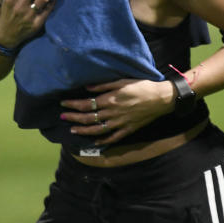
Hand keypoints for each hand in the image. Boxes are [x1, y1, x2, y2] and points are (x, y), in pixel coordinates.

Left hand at [60, 78, 175, 145]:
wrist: (161, 98)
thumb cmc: (142, 86)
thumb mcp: (122, 81)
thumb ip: (103, 86)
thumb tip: (86, 88)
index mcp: (111, 100)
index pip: (87, 104)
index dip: (73, 105)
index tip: (63, 104)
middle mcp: (113, 113)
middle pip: (89, 118)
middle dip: (74, 117)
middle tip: (62, 117)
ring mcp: (121, 123)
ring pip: (98, 130)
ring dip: (84, 130)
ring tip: (73, 130)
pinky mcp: (128, 129)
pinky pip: (113, 137)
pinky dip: (103, 140)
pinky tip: (95, 141)